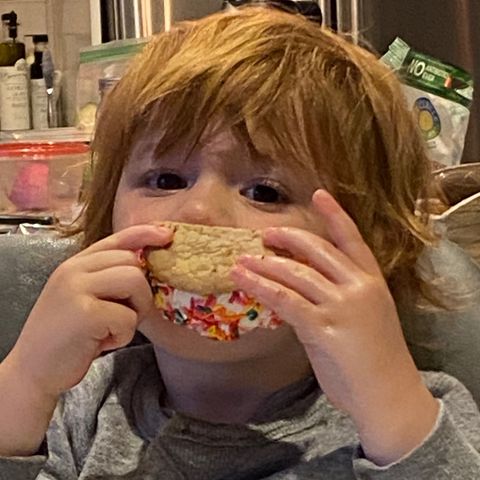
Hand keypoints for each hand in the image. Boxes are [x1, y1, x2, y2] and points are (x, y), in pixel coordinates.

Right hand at [6, 224, 172, 399]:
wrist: (32, 371)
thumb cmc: (67, 336)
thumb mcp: (83, 298)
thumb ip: (107, 278)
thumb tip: (148, 269)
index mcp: (75, 264)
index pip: (117, 239)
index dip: (145, 234)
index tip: (166, 235)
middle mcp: (74, 270)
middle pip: (133, 262)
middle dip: (141, 292)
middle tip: (125, 316)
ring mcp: (77, 289)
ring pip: (135, 282)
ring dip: (136, 311)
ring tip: (115, 329)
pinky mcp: (85, 313)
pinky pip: (128, 317)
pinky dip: (123, 335)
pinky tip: (101, 343)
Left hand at [231, 189, 438, 464]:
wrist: (389, 396)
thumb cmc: (374, 360)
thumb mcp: (363, 319)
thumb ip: (333, 298)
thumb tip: (295, 288)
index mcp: (372, 282)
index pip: (352, 239)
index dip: (335, 215)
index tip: (319, 194)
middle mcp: (359, 287)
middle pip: (318, 250)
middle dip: (288, 239)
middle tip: (264, 235)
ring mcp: (343, 306)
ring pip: (297, 273)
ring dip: (265, 264)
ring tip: (240, 259)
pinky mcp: (324, 328)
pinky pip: (286, 300)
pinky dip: (261, 287)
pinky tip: (243, 280)